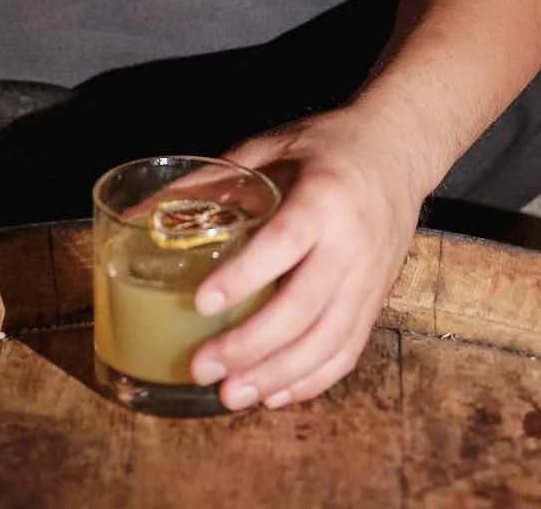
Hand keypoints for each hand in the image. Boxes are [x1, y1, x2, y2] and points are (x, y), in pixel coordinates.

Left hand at [187, 106, 426, 410]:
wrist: (399, 148)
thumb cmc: (326, 146)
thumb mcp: (270, 146)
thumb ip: (212, 181)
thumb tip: (141, 213)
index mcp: (324, 197)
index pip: (283, 245)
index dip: (242, 278)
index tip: (202, 303)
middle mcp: (352, 243)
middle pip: (303, 308)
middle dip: (250, 346)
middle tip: (203, 367)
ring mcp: (369, 278)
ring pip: (326, 342)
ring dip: (277, 375)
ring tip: (231, 394)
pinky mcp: (376, 301)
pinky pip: (346, 352)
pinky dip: (310, 381)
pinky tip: (275, 393)